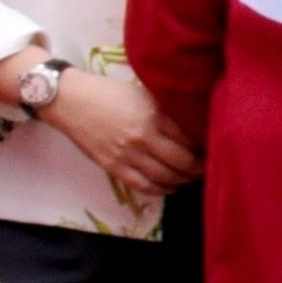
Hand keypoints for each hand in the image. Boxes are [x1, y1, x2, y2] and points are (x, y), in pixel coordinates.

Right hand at [38, 65, 198, 197]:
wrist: (71, 100)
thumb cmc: (109, 92)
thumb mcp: (145, 94)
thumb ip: (167, 111)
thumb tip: (194, 125)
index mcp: (154, 116)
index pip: (190, 139)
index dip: (204, 146)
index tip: (211, 148)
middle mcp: (143, 137)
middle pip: (182, 162)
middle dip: (198, 168)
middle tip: (205, 167)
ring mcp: (126, 154)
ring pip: (164, 177)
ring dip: (182, 180)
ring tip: (190, 177)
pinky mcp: (112, 166)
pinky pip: (142, 186)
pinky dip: (160, 190)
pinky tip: (169, 187)